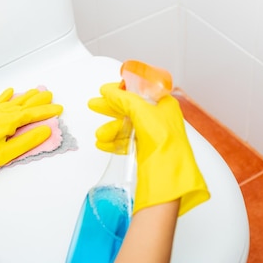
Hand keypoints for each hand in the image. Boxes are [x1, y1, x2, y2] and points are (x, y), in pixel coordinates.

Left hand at [0, 88, 62, 208]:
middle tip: (50, 94)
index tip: (58, 109)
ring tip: (35, 91)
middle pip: (22, 104)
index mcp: (7, 122)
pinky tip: (10, 92)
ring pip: (11, 101)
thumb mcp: (6, 154)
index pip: (31, 114)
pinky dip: (4, 96)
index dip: (46, 111)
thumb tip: (45, 130)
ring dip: (24, 96)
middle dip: (37, 100)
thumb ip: (26, 141)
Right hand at [88, 83, 208, 215]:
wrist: (168, 172)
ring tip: (99, 135)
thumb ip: (123, 99)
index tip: (106, 90)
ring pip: (127, 127)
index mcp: (164, 105)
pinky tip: (104, 145)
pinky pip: (128, 142)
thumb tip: (110, 91)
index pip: (140, 91)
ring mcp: (154, 135)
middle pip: (131, 108)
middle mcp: (160, 118)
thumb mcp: (141, 111)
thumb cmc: (164, 140)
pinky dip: (115, 142)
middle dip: (111, 109)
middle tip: (95, 105)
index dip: (122, 90)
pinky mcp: (147, 150)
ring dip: (111, 129)